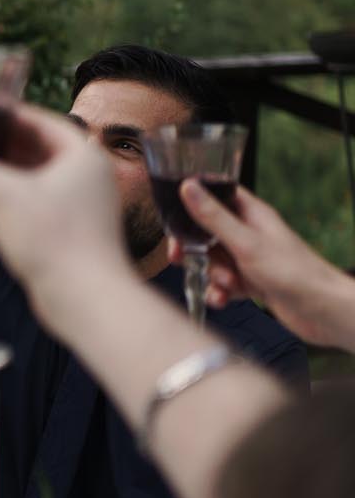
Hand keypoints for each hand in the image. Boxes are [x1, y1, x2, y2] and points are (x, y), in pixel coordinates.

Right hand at [0, 103, 133, 299]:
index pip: (39, 121)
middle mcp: (86, 180)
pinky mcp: (68, 237)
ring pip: (28, 186)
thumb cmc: (56, 244)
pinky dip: (3, 213)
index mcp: (82, 158)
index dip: (3, 116)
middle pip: (31, 153)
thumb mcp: (0, 197)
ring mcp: (79, 210)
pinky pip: (30, 214)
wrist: (86, 303)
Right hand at [171, 181, 354, 350]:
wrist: (322, 310)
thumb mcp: (245, 242)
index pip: (217, 196)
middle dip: (193, 248)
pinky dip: (220, 292)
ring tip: (225, 284)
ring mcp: (250, 258)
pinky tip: (225, 299)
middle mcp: (250, 234)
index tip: (174, 215)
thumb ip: (213, 216)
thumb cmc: (294, 272)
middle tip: (180, 256)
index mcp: (252, 215)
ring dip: (211, 274)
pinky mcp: (252, 281)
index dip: (194, 201)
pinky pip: (224, 283)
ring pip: (213, 260)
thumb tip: (188, 187)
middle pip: (208, 232)